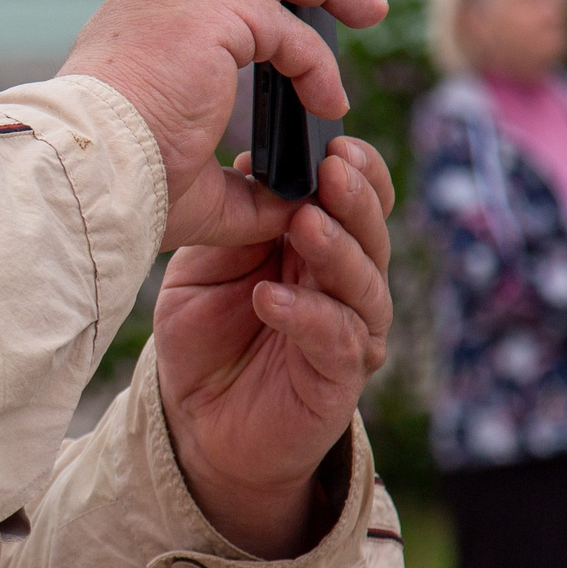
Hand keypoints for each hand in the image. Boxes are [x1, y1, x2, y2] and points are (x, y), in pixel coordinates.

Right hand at [61, 0, 386, 250]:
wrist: (84, 176)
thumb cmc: (121, 189)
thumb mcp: (190, 185)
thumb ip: (241, 187)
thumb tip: (290, 203)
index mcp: (143, 24)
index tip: (310, 2)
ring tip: (372, 5)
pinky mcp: (207, 16)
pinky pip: (284, 30)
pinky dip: (316, 63)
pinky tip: (331, 101)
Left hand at [153, 137, 394, 557]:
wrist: (196, 425)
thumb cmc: (205, 337)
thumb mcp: (205, 268)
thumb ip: (234, 226)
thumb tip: (252, 162)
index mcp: (317, 246)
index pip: (356, 198)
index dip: (356, 170)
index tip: (336, 142)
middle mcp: (344, 284)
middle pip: (370, 233)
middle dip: (354, 200)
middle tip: (333, 171)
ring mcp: (349, 331)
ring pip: (363, 282)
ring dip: (335, 250)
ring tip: (304, 224)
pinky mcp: (339, 378)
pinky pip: (336, 340)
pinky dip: (307, 315)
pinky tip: (271, 297)